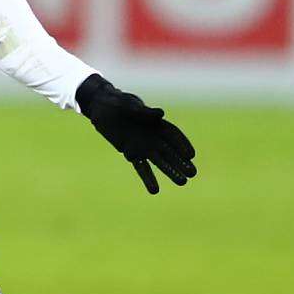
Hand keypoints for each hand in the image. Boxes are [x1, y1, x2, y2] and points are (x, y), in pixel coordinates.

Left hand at [76, 74, 196, 193]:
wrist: (101, 108)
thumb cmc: (118, 102)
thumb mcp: (128, 104)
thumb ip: (143, 111)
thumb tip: (160, 113)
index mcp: (156, 123)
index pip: (173, 134)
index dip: (182, 143)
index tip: (190, 155)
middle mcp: (153, 137)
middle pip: (170, 150)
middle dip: (181, 161)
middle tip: (193, 173)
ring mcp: (143, 146)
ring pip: (159, 161)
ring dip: (170, 171)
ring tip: (182, 182)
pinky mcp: (131, 153)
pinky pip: (140, 167)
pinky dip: (147, 178)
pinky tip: (154, 190)